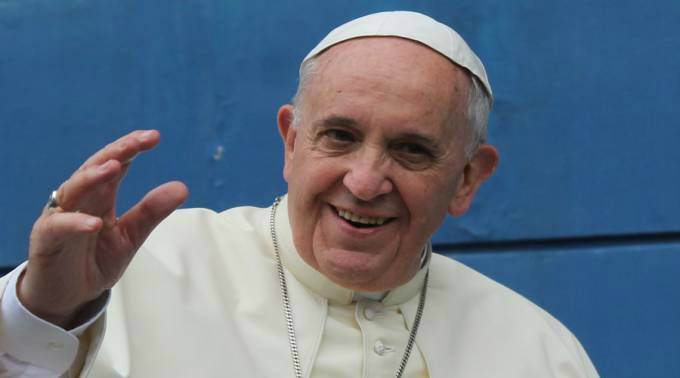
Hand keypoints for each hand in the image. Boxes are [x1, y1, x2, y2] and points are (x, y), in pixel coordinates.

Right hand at [17, 130, 188, 327]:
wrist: (69, 296)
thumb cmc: (96, 260)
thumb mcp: (130, 236)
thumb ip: (151, 212)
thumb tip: (182, 187)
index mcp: (101, 196)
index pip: (115, 164)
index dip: (131, 149)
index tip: (153, 136)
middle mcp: (80, 200)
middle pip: (95, 168)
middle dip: (116, 152)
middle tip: (138, 141)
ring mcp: (61, 217)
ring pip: (73, 189)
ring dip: (93, 177)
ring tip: (114, 166)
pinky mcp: (46, 240)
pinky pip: (58, 226)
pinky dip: (75, 223)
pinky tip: (95, 222)